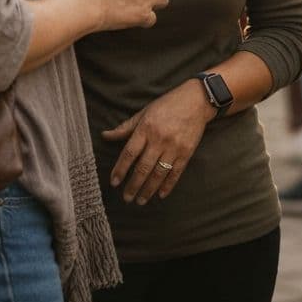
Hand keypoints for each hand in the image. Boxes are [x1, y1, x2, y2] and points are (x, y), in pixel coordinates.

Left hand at [101, 80, 214, 203]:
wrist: (197, 100)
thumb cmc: (168, 105)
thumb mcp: (145, 112)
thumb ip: (125, 127)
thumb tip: (105, 135)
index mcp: (146, 128)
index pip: (129, 153)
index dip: (120, 170)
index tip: (114, 182)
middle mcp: (159, 139)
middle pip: (143, 168)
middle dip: (133, 186)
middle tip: (126, 198)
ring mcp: (174, 147)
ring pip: (158, 174)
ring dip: (148, 190)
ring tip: (140, 200)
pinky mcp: (187, 152)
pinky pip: (176, 172)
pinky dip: (168, 185)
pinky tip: (161, 194)